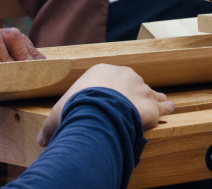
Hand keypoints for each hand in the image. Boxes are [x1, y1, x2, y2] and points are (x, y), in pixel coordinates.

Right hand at [37, 64, 173, 145]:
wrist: (98, 114)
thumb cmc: (76, 109)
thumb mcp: (56, 116)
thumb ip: (50, 127)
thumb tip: (41, 140)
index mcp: (100, 71)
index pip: (108, 79)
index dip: (109, 90)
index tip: (109, 100)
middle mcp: (123, 75)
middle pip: (130, 83)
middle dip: (130, 94)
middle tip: (130, 106)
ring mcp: (140, 88)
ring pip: (148, 92)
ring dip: (151, 99)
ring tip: (154, 107)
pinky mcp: (151, 104)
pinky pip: (162, 105)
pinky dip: (166, 108)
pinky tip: (170, 110)